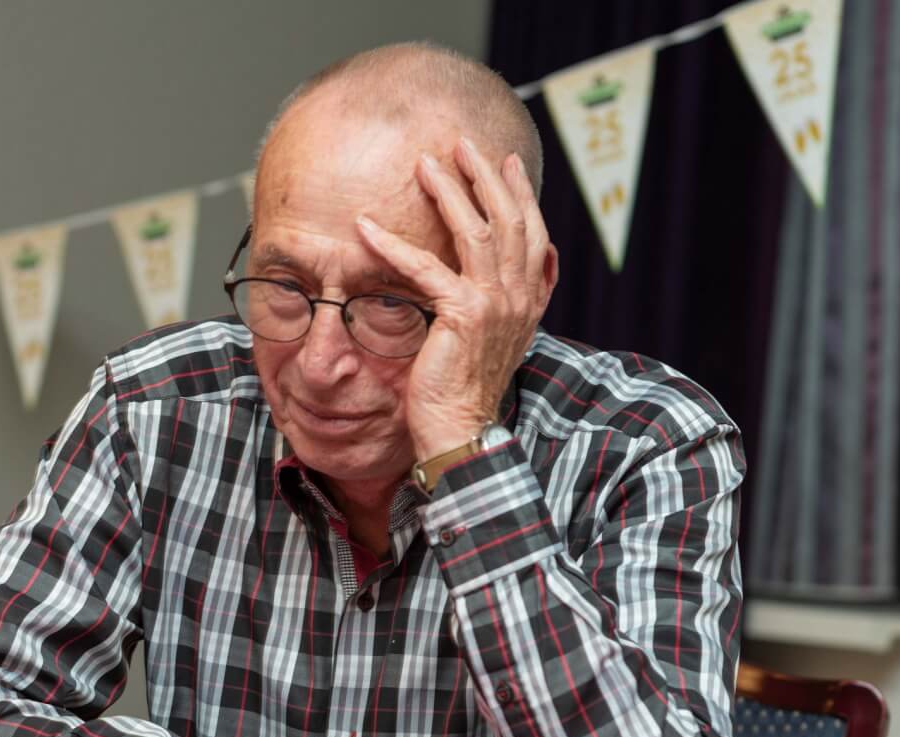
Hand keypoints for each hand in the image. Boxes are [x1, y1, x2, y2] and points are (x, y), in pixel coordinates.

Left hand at [356, 136, 558, 461]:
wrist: (463, 430)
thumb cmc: (467, 389)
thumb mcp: (500, 339)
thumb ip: (512, 302)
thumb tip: (531, 269)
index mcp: (529, 300)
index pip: (533, 232)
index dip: (520, 194)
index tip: (507, 161)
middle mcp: (520, 297)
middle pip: (508, 219)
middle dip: (484, 176)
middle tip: (461, 143)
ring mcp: (495, 304)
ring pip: (476, 231)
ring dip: (449, 191)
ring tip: (424, 164)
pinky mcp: (462, 316)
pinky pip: (426, 267)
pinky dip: (393, 245)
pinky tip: (366, 228)